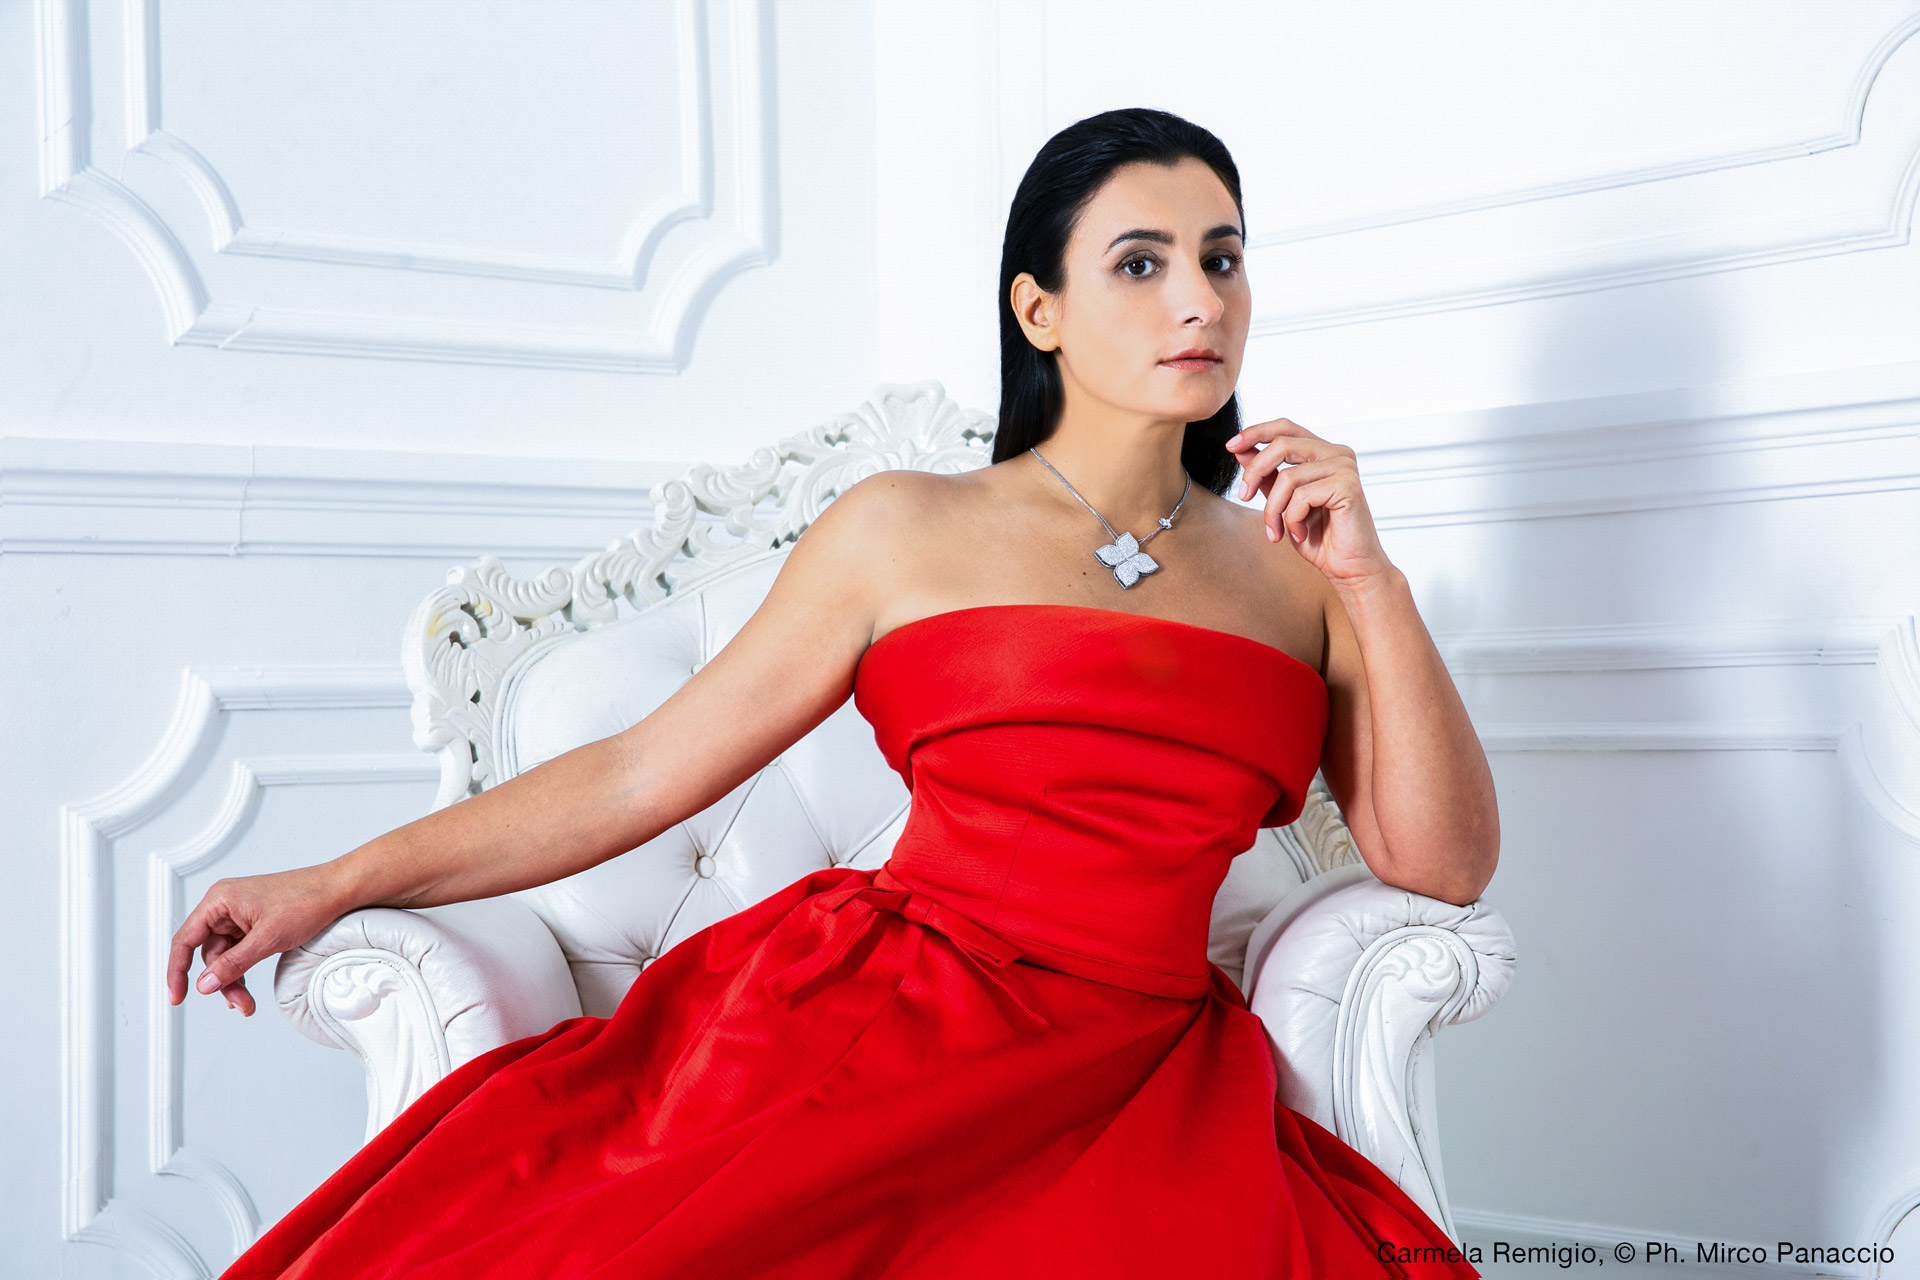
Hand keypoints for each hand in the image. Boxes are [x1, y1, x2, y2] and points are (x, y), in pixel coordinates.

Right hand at [167, 864, 350, 1016]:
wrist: (339, 890)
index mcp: (219, 900)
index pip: (185, 940)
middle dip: (220, 982)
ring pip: (224, 957)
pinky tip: (245, 990)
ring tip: (247, 1003)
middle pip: (207, 953)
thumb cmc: (307, 901)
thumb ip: (233, 964)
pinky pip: (238, 952)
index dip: (177, 971)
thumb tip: (204, 985)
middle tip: (239, 1004)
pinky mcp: (254, 923)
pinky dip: (242, 970)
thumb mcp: (267, 939)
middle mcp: (224, 906)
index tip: (178, 997)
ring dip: (233, 980)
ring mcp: (239, 914)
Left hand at [1225, 417, 1392, 586]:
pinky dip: (1292, 520)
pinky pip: (1301, 497)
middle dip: (1255, 471)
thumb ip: (1268, 476)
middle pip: (1282, 444)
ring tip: (1276, 530)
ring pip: (1287, 477)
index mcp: (1323, 452)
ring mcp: (1344, 468)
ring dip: (1273, 509)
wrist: (1349, 568)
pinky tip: (1300, 534)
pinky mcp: (1348, 487)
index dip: (1256, 432)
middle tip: (1244, 496)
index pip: (1285, 427)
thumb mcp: (1284, 502)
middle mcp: (1337, 453)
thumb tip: (1241, 451)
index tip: (1231, 447)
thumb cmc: (1319, 537)